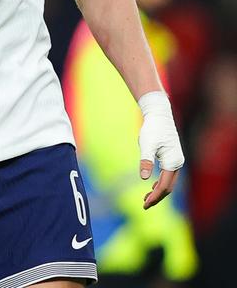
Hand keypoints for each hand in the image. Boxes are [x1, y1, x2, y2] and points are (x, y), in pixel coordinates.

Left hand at [138, 91, 183, 208]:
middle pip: (169, 187)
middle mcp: (178, 163)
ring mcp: (176, 161)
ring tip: (145, 199)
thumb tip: (145, 179)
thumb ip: (146, 161)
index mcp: (173, 162)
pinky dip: (160, 183)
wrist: (159, 116)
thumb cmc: (152, 129)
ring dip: (158, 191)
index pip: (165, 186)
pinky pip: (168, 176)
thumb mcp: (146, 144)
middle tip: (144, 206)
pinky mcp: (172, 158)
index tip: (144, 205)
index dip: (155, 197)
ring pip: (169, 182)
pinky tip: (152, 186)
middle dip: (157, 197)